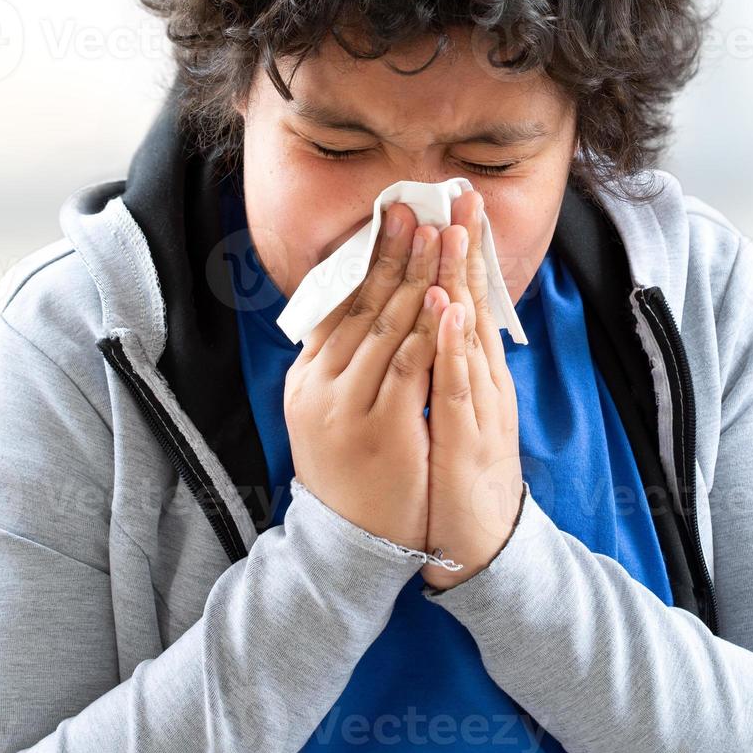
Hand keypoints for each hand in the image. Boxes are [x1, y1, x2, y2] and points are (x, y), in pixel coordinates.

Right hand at [284, 204, 448, 549]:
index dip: (364, 256)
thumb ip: (342, 365)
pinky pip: (408, 367)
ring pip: (385, 327)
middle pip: (360, 304)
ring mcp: (345, 408)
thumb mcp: (333, 413)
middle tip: (415, 207)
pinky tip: (445, 299)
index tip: (389, 216)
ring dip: (415, 276)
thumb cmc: (352, 475)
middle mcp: (318, 386)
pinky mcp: (380, 430)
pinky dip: (428, 330)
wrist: (351, 545)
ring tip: (436, 234)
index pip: (336, 302)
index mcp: (307, 377)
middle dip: (392, 251)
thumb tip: (357, 309)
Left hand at [423, 191, 522, 589]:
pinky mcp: (468, 435)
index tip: (456, 203)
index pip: (468, 299)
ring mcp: (480, 405)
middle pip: (476, 303)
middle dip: (467, 247)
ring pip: (471, 336)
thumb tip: (426, 321)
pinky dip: (455, 347)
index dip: (463, 251)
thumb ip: (440, 366)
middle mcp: (484, 379)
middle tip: (463, 194)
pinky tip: (449, 312)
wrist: (480, 540)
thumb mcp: (449, 408)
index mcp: (475, 370)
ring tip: (456, 233)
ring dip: (463, 282)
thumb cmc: (457, 472)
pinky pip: (459, 384)